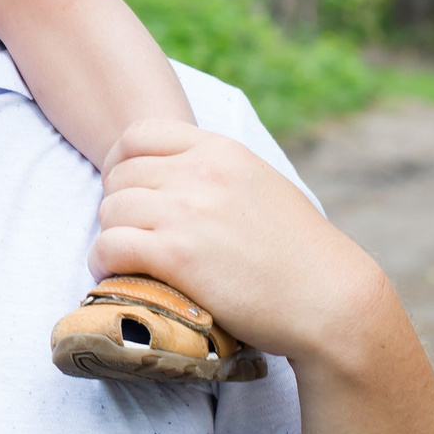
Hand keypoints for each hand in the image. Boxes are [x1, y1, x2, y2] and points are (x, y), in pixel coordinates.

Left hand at [90, 121, 388, 365]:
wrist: (330, 299)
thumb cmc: (299, 253)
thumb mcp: (261, 185)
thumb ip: (219, 171)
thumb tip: (176, 173)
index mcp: (221, 150)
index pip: (138, 134)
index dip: (120, 163)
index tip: (127, 191)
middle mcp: (200, 172)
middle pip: (119, 176)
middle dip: (118, 206)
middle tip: (131, 235)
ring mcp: (186, 213)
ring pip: (109, 210)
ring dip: (110, 236)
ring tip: (124, 259)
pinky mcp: (176, 256)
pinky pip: (109, 246)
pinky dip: (103, 262)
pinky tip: (116, 275)